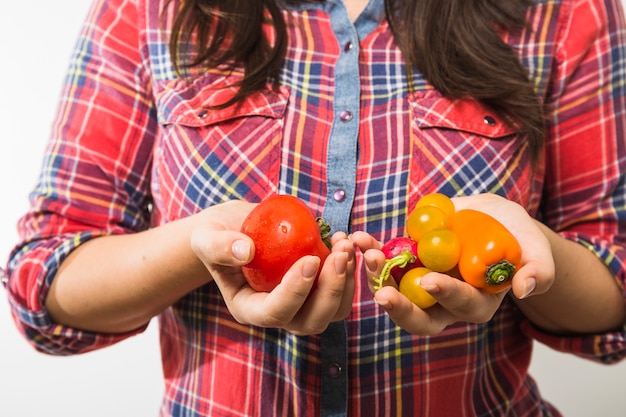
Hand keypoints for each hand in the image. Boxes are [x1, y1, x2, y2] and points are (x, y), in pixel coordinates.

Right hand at [190, 200, 355, 335]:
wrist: (237, 228)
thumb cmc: (218, 234)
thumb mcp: (207, 237)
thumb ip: (219, 245)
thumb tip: (245, 251)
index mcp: (248, 308)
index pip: (275, 313)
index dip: (295, 292)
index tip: (311, 260)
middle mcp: (277, 314)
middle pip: (310, 321)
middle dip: (330, 291)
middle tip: (340, 254)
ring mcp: (300, 305)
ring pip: (332, 312)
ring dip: (345, 282)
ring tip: (345, 245)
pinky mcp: (316, 291)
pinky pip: (340, 293)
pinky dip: (348, 271)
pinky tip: (343, 240)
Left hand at [350, 193, 554, 335]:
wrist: (490, 218)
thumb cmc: (517, 237)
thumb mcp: (535, 250)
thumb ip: (538, 270)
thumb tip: (525, 289)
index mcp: (476, 304)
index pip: (461, 307)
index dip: (447, 296)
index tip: (432, 281)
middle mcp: (443, 302)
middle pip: (418, 317)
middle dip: (399, 307)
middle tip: (382, 292)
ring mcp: (419, 283)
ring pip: (393, 290)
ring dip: (375, 275)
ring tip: (365, 251)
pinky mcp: (404, 264)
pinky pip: (383, 263)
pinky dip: (370, 251)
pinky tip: (358, 238)